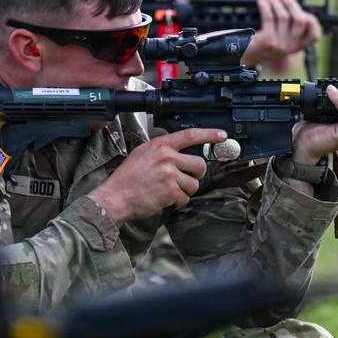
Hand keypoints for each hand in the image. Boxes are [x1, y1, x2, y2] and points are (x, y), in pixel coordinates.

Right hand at [88, 128, 227, 223]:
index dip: (209, 134)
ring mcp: (170, 174)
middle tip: (186, 179)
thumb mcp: (142, 153)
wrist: (116, 196)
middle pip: (200, 165)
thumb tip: (179, 150)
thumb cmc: (127, 177)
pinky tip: (164, 200)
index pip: (190, 135)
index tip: (222, 135)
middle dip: (197, 175)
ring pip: (194, 184)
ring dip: (185, 191)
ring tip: (169, 192)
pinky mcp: (171, 191)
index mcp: (160, 145)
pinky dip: (177, 202)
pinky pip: (185, 198)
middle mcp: (167, 157)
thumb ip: (162, 149)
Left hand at [241, 0, 322, 66]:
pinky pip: (270, 17)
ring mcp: (280, 46)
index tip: (302, 9)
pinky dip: (265, 4)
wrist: (240, 57)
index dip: (312, 20)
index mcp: (296, 48)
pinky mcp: (268, 41)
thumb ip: (288, 27)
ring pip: (284, 16)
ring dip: (276, 0)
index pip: (315, 36)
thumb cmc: (258, 43)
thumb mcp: (278, 39)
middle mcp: (290, 48)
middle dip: (292, 3)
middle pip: (301, 20)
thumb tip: (290, 2)